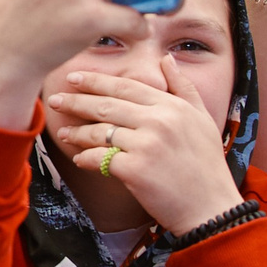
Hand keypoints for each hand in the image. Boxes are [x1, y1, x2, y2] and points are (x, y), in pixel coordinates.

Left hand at [45, 63, 243, 233]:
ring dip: (78, 132)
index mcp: (172, 106)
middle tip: (55, 100)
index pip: (126, 87)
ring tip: (64, 132)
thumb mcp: (202, 119)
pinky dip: (86, 159)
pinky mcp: (136, 170)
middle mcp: (158, 121)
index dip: (97, 81)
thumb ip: (183, 87)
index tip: (75, 78)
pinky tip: (79, 159)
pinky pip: (100, 159)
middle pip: (107, 105)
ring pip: (100, 132)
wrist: (211, 208)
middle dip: (77, 101)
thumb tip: (166, 59)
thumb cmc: (206, 165)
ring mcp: (146, 145)